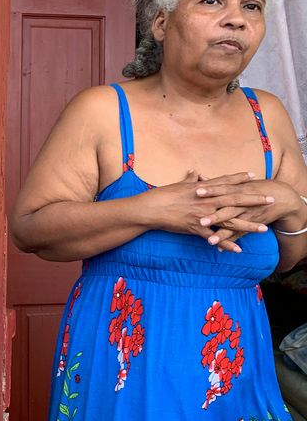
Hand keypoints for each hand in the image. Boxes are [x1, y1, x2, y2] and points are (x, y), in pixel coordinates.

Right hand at [143, 171, 272, 251]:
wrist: (149, 209)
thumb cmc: (161, 195)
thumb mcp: (178, 185)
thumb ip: (190, 179)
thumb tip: (195, 171)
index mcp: (202, 189)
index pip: (224, 182)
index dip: (239, 178)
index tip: (253, 175)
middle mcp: (206, 201)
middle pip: (235, 199)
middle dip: (254, 200)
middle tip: (270, 200)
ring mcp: (202, 215)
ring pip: (230, 221)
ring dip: (248, 225)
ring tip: (264, 228)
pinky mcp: (196, 229)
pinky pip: (215, 237)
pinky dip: (227, 244)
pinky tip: (239, 250)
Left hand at [196, 176, 304, 247]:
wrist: (280, 196)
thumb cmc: (253, 187)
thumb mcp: (237, 183)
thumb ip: (216, 182)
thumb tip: (199, 176)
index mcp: (236, 190)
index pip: (221, 189)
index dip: (210, 189)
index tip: (196, 191)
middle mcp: (241, 203)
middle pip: (226, 209)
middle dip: (214, 216)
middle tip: (200, 221)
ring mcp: (246, 215)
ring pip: (233, 225)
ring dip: (221, 234)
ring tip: (210, 241)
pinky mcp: (251, 224)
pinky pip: (239, 234)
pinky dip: (230, 242)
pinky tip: (220, 249)